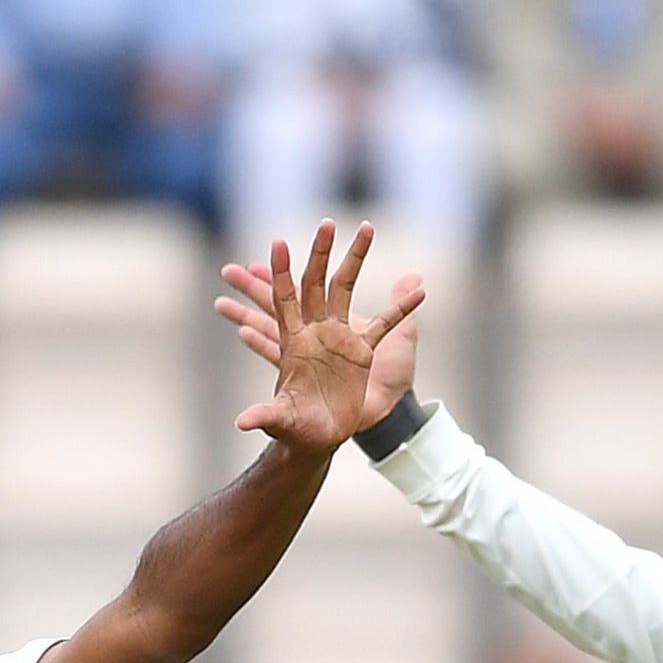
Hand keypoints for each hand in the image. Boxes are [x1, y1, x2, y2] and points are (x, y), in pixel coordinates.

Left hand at [218, 221, 421, 445]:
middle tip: (327, 223)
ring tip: (367, 228)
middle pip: (314, 283)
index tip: (277, 243)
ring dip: (355, 259)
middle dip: (319, 253)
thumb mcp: (282, 423)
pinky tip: (420, 290)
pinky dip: (401, 309)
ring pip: (345, 289)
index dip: (279, 273)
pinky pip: (386, 324)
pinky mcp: (362, 351)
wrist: (324, 438)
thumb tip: (243, 421)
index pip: (283, 300)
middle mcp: (314, 333)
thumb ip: (266, 415)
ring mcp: (339, 338)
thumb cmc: (298, 430)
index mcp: (293, 344)